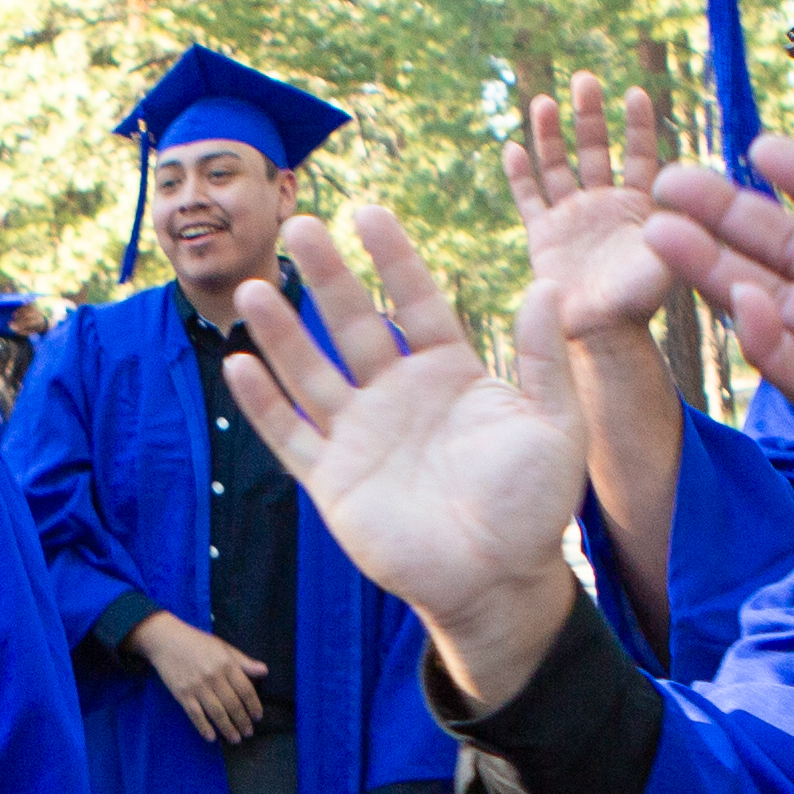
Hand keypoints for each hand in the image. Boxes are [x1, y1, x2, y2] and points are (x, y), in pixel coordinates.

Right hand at [130, 612, 270, 747]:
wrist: (165, 640)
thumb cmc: (197, 642)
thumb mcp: (223, 647)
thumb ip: (244, 661)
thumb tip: (265, 671)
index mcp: (226, 664)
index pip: (245, 690)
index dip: (253, 706)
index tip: (257, 717)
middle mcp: (213, 677)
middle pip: (233, 705)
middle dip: (242, 721)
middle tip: (248, 733)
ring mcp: (197, 687)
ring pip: (216, 713)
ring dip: (227, 728)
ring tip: (235, 739)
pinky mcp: (182, 694)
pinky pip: (195, 715)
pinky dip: (204, 727)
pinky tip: (211, 738)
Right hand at [217, 206, 589, 705]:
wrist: (497, 580)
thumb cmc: (533, 505)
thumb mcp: (554, 424)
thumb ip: (544, 359)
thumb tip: (547, 286)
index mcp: (449, 372)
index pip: (414, 300)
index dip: (393, 258)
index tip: (369, 213)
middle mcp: (398, 394)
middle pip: (352, 322)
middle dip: (326, 276)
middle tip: (300, 227)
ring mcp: (360, 434)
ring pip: (310, 371)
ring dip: (281, 331)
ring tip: (253, 288)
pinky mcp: (332, 479)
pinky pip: (290, 434)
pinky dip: (263, 403)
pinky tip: (239, 365)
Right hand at [503, 85, 677, 341]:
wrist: (599, 335)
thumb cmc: (638, 302)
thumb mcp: (668, 264)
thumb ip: (677, 230)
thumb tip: (687, 196)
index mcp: (638, 207)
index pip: (640, 156)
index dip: (637, 126)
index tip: (635, 93)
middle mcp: (603, 205)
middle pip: (595, 150)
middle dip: (589, 115)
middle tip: (585, 80)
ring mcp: (571, 218)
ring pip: (558, 166)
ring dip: (550, 134)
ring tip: (543, 101)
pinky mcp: (542, 235)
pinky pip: (529, 198)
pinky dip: (519, 175)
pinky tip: (511, 148)